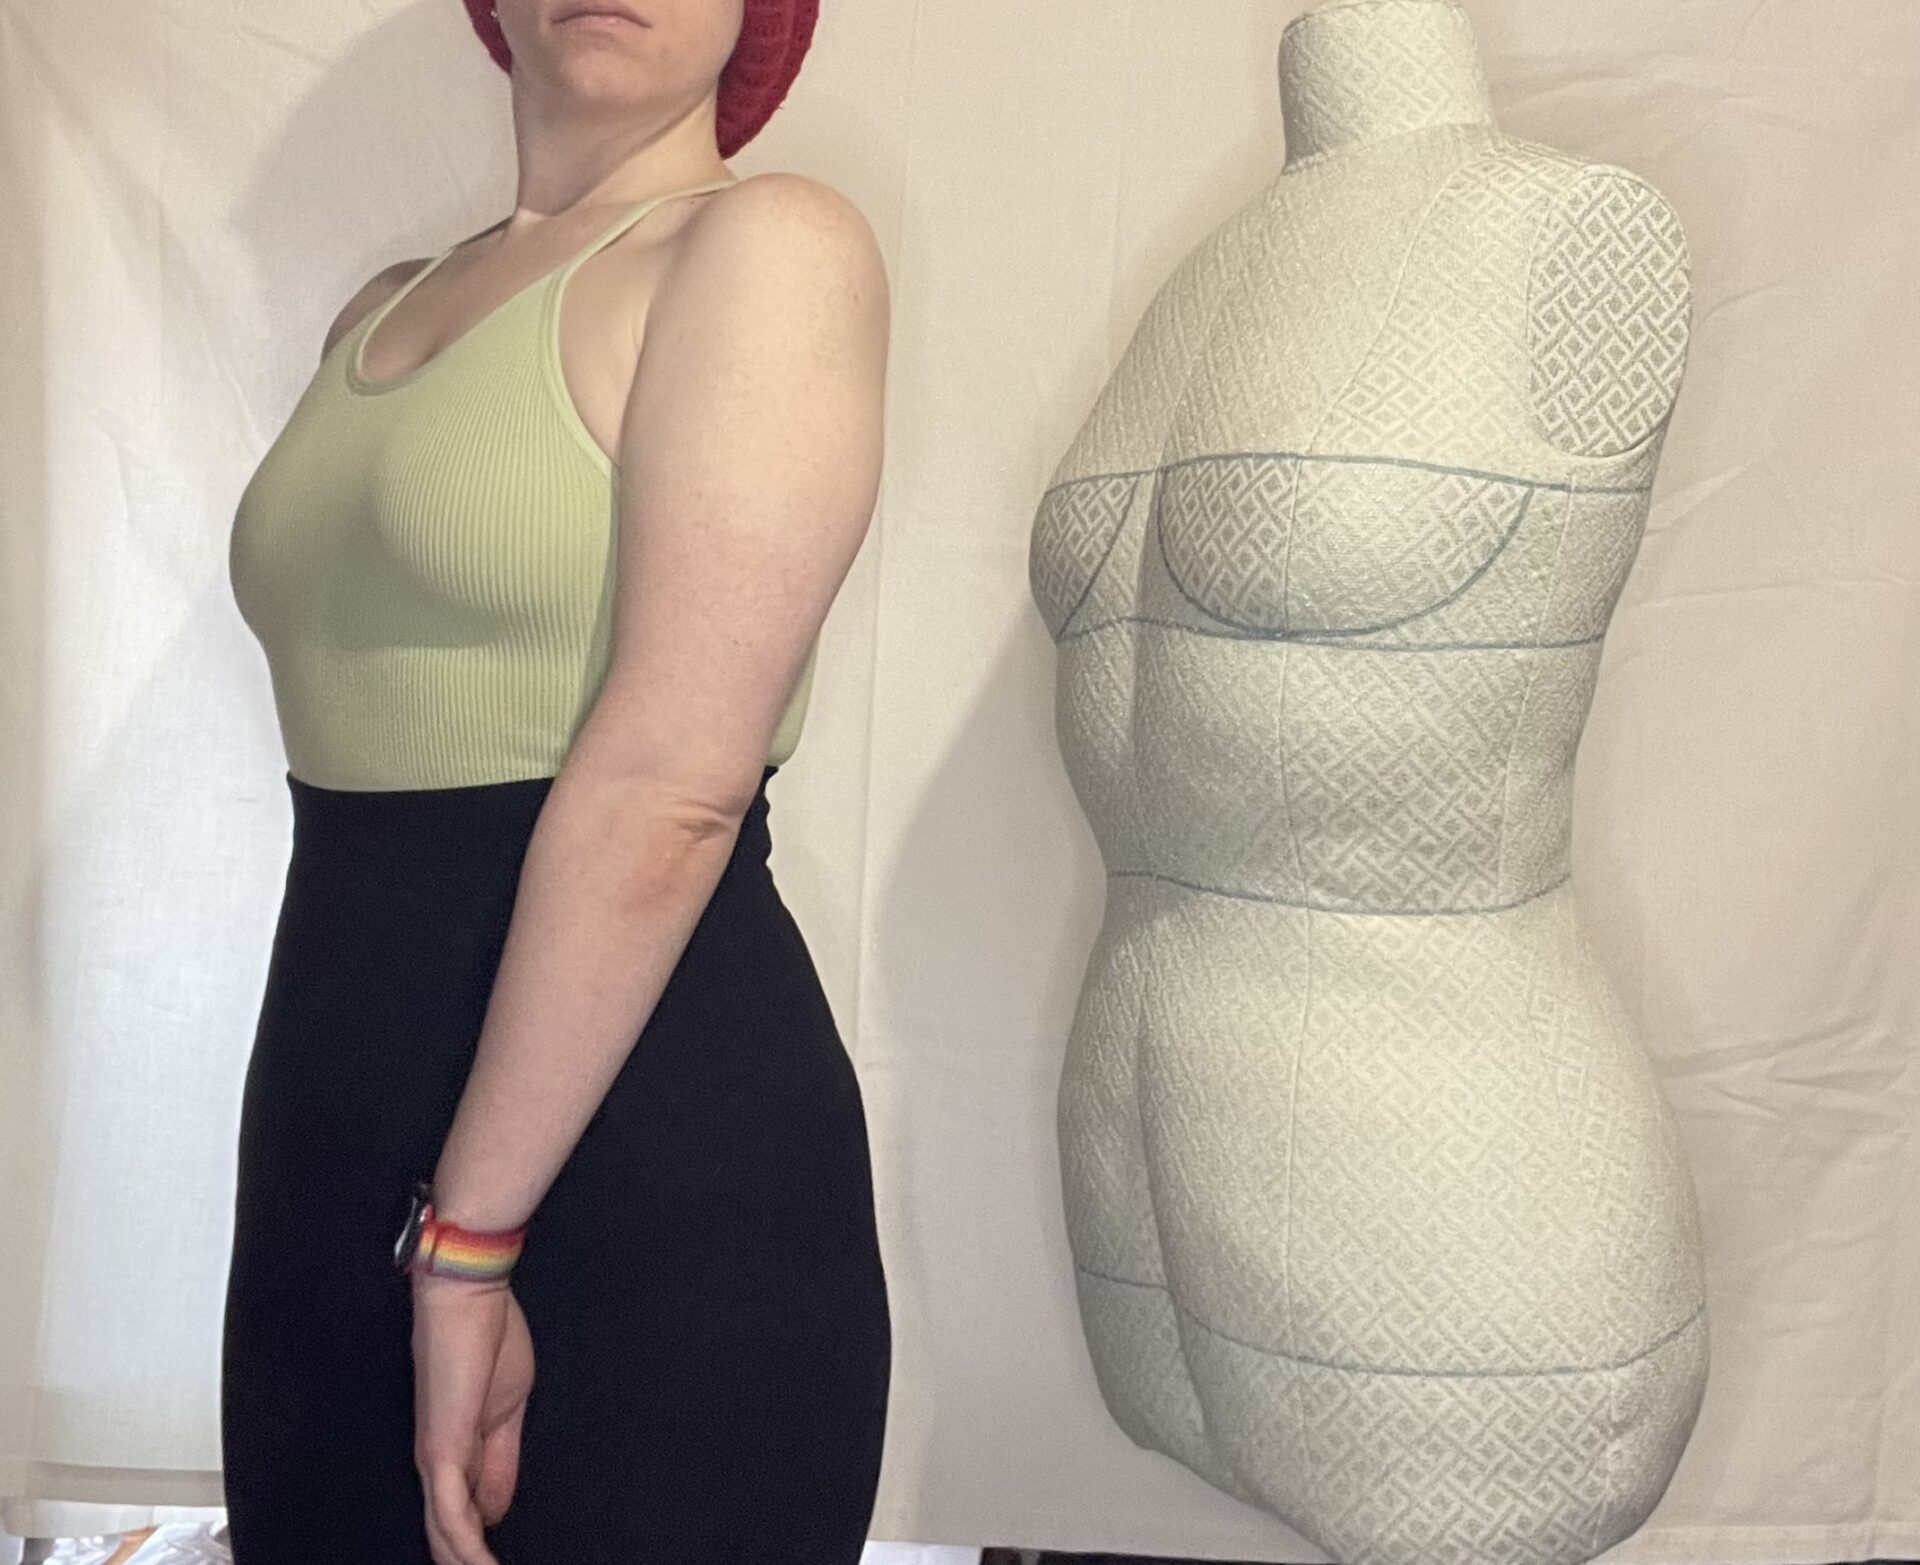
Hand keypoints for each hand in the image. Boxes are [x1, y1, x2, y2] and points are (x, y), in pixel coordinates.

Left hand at [410, 1272, 534, 1564]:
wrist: (469, 1299)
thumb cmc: (490, 1337)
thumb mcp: (510, 1408)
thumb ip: (502, 1460)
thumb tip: (495, 1512)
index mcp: (455, 1448)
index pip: (466, 1513)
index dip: (481, 1545)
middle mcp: (436, 1461)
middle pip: (446, 1534)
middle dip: (469, 1562)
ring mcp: (435, 1459)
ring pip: (443, 1535)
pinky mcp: (441, 1452)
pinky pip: (451, 1517)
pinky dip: (467, 1552)